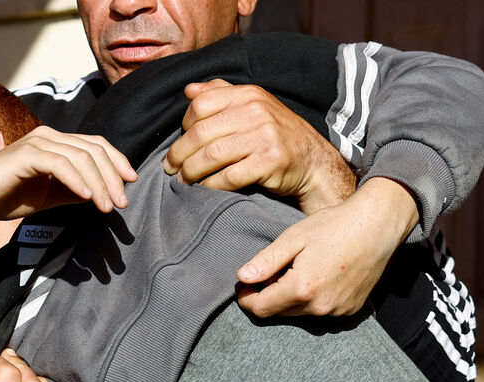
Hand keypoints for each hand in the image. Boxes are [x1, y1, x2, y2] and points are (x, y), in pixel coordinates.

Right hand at [0, 126, 136, 273]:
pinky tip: (87, 197)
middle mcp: (48, 136)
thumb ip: (73, 190)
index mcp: (54, 142)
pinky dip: (77, 180)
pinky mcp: (26, 154)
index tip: (130, 183)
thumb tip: (100, 193)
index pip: (95, 144)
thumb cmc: (5, 197)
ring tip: (107, 206)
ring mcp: (37, 142)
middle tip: (121, 202)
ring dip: (98, 183)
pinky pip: (60, 164)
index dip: (116, 161)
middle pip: (93, 149)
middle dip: (112, 176)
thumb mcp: (49, 196)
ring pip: (81, 157)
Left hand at [164, 79, 354, 213]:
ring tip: (183, 180)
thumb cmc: (276, 135)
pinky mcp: (269, 163)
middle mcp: (256, 112)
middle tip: (171, 168)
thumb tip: (188, 90)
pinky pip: (228, 177)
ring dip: (190, 172)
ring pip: (210, 156)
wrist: (313, 162)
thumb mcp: (254, 106)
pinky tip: (204, 189)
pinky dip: (210, 186)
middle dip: (179, 154)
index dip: (183, 125)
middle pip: (200, 133)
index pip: (200, 105)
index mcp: (248, 95)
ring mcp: (264, 137)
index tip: (180, 142)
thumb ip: (221, 95)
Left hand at [236, 178, 419, 316]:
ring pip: (299, 313)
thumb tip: (242, 277)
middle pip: (279, 312)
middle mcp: (320, 307)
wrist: (378, 225)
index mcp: (302, 289)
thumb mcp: (293, 238)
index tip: (243, 286)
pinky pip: (321, 311)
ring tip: (295, 271)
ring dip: (290, 299)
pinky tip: (316, 277)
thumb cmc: (334, 226)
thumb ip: (266, 262)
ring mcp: (338, 311)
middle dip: (267, 297)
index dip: (246, 299)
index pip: (261, 308)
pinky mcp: (351, 309)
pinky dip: (311, 300)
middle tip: (268, 273)